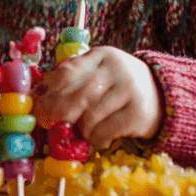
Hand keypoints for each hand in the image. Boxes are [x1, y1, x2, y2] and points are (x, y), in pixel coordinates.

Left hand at [32, 46, 161, 147]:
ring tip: (82, 132)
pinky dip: (96, 139)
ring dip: (80, 130)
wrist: (161, 96)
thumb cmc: (116, 88)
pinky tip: (97, 139)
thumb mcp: (94, 75)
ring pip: (90, 116)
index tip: (37, 108)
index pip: (68, 71)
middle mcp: (116, 68)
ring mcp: (129, 89)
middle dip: (58, 113)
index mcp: (100, 55)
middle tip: (49, 125)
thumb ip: (68, 82)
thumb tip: (34, 97)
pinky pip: (105, 130)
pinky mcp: (138, 112)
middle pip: (78, 94)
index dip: (49, 92)